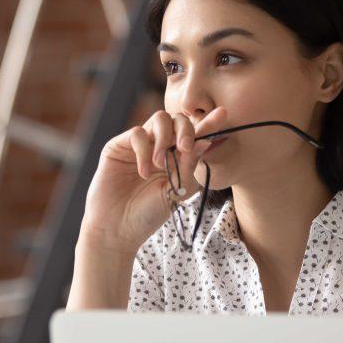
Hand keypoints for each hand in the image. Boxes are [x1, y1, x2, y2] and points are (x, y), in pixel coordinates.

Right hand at [80, 107, 227, 251]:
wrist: (119, 229)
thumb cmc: (149, 213)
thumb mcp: (178, 190)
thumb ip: (189, 165)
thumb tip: (206, 140)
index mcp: (177, 157)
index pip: (195, 135)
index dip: (209, 123)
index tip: (223, 114)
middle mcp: (159, 146)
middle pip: (178, 119)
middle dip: (186, 129)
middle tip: (185, 148)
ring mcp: (140, 145)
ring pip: (159, 119)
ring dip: (165, 139)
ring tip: (161, 164)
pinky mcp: (119, 146)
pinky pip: (137, 133)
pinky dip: (144, 150)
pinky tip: (144, 172)